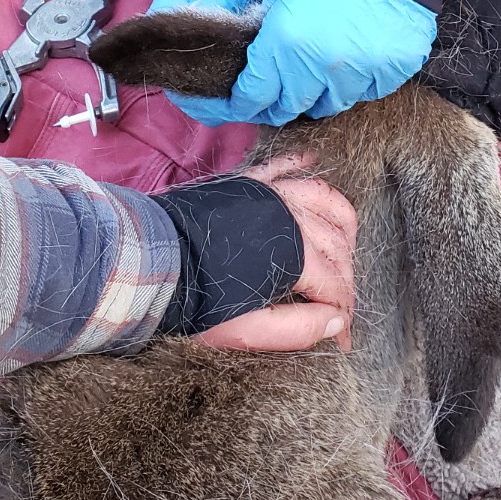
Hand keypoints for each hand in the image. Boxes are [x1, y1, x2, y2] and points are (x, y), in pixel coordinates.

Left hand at [173, 0, 436, 127]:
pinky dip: (360, 81)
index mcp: (285, 42)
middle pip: (293, 106)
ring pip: (334, 103)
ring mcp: (361, 71)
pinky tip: (359, 58)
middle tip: (280, 94)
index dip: (246, 102)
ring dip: (323, 93)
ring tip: (322, 75)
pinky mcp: (394, 69)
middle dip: (281, 102)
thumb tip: (265, 52)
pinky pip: (370, 91)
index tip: (244, 103)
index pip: (256, 93)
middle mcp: (321, 66)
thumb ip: (270, 25)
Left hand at [195, 155, 356, 353]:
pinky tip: (312, 163)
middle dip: (346, 277)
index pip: (335, 285)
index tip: (342, 336)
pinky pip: (285, 165)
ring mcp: (271, 194)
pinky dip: (302, 164)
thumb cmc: (197, 301)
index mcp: (293, 256)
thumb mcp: (247, 331)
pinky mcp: (250, 182)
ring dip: (341, 222)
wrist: (153, 262)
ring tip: (345, 245)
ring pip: (326, 199)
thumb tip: (335, 321)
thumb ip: (296, 329)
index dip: (343, 314)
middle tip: (339, 302)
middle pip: (338, 245)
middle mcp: (291, 217)